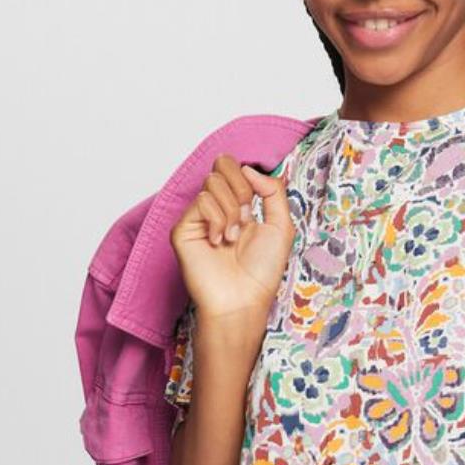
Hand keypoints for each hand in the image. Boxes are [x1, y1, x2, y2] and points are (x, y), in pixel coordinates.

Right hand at [170, 153, 295, 321]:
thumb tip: (248, 168)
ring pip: (213, 182)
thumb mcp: (282, 225)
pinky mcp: (183, 228)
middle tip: (245, 218)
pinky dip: (217, 220)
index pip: (236, 167)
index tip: (256, 207)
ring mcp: (198, 217)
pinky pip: (201, 201)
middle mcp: (217, 208)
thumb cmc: (262, 271)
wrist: (244, 299)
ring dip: (231, 210)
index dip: (249, 178)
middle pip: (223, 165)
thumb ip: (273, 190)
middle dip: (242, 189)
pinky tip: (218, 242)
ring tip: (232, 238)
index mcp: (238, 205)